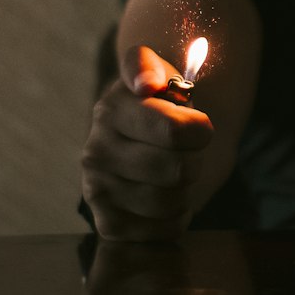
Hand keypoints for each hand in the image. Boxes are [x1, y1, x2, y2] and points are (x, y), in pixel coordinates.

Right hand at [81, 45, 213, 240]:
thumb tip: (147, 83)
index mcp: (110, 110)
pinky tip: (167, 198)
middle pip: (179, 170)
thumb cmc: (157, 104)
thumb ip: (148, 65)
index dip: (199, 130)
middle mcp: (95, 150)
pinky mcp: (107, 223)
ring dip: (186, 189)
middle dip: (195, 159)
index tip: (196, 125)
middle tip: (186, 151)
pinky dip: (176, 217)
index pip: (175, 132)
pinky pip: (162, 230)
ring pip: (171, 202)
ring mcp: (97, 189)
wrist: (137, 140)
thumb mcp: (155, 71)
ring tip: (175, 173)